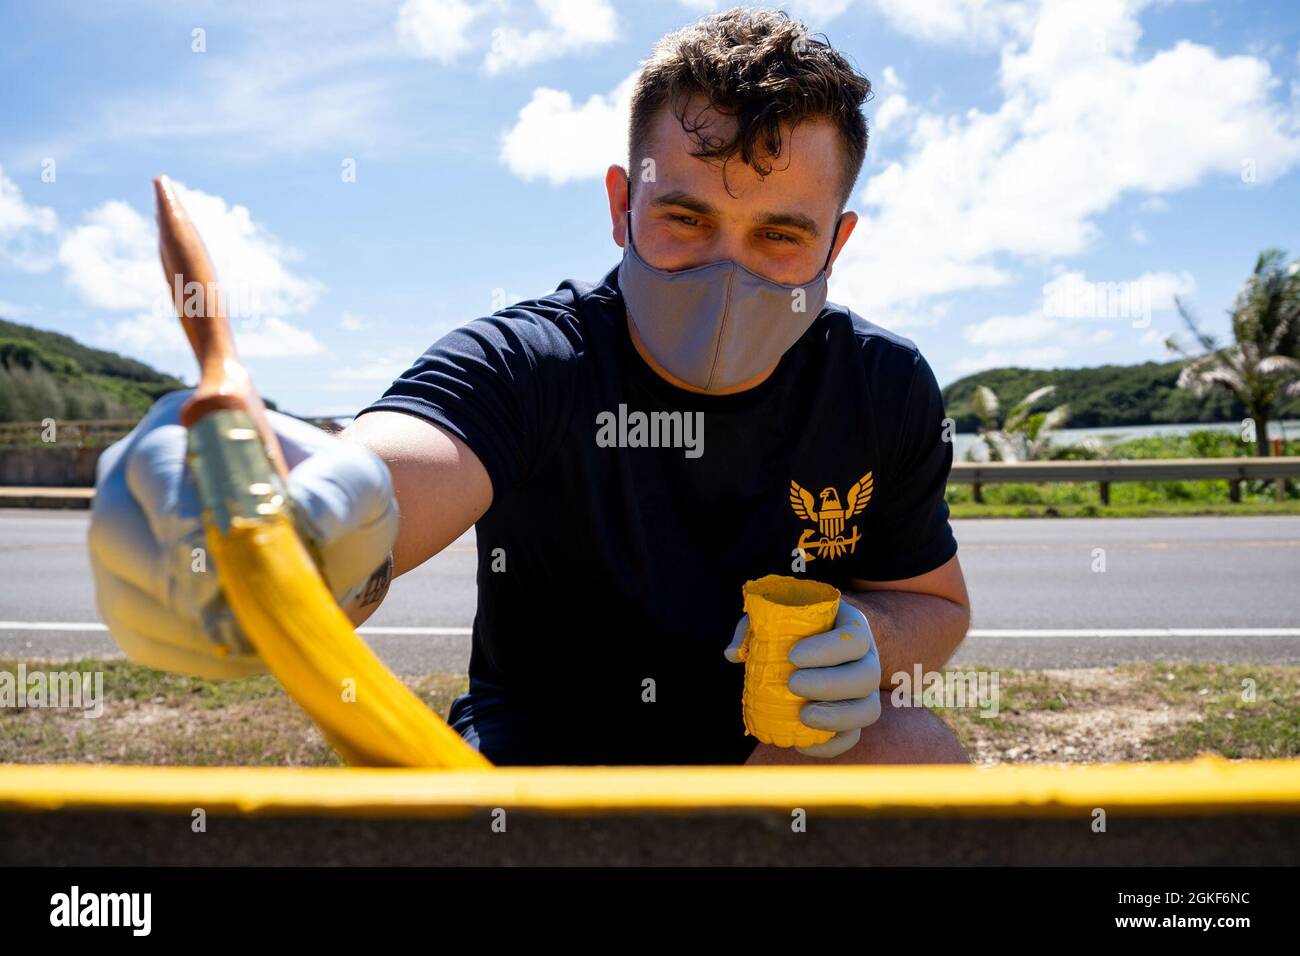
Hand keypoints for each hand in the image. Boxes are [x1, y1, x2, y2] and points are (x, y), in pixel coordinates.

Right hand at [88, 389, 399, 679]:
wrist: (334, 544)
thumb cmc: (337, 499)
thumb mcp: (357, 481)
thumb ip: (337, 489)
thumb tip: (304, 513)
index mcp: (182, 429)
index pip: (154, 466)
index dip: (182, 515)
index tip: (231, 555)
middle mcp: (130, 482)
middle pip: (113, 530)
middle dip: (178, 578)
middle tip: (240, 610)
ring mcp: (120, 547)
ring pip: (121, 593)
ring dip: (190, 626)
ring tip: (261, 632)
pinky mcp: (127, 604)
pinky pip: (140, 640)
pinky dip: (195, 654)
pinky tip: (250, 650)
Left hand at [725, 600, 881, 757]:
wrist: (821, 640)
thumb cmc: (795, 626)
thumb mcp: (777, 617)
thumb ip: (754, 628)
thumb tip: (732, 654)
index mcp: (853, 629)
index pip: (855, 638)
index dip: (828, 649)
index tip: (793, 656)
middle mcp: (868, 660)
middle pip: (868, 676)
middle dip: (830, 684)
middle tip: (792, 684)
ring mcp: (866, 692)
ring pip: (869, 710)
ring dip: (837, 717)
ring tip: (803, 716)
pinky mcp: (854, 717)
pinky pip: (853, 737)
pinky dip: (831, 745)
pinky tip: (802, 743)